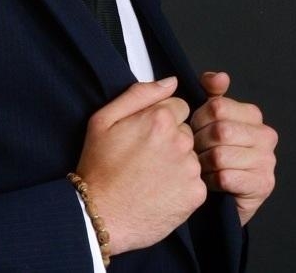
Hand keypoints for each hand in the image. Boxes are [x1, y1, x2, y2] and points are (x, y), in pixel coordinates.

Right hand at [76, 77, 206, 255]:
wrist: (101, 215)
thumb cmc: (99, 168)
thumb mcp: (104, 119)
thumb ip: (140, 93)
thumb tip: (170, 81)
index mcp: (160, 118)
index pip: (178, 106)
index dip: (161, 120)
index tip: (147, 134)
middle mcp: (180, 140)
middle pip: (186, 130)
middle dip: (171, 139)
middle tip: (146, 157)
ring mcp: (190, 168)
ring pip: (191, 155)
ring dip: (178, 162)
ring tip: (152, 176)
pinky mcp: (196, 194)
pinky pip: (196, 181)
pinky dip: (182, 186)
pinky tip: (161, 192)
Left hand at [191, 71, 277, 225]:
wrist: (222, 195)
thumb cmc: (213, 151)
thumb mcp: (210, 118)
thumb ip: (212, 92)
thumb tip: (220, 77)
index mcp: (252, 114)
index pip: (218, 106)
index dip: (198, 119)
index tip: (195, 129)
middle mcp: (266, 135)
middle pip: (219, 131)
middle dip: (199, 143)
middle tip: (196, 152)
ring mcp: (267, 161)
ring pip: (220, 155)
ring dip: (203, 164)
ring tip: (202, 167)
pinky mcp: (262, 185)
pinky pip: (225, 177)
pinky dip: (211, 180)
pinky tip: (211, 181)